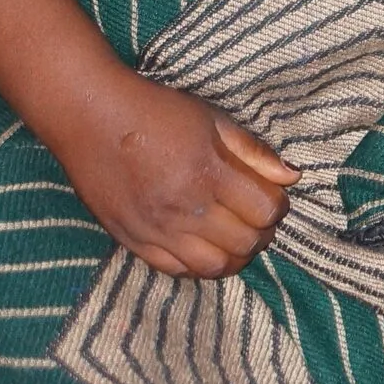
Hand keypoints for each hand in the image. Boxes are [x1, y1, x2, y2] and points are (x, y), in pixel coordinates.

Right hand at [49, 69, 295, 278]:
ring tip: (235, 237)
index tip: (273, 196)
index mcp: (208, 174)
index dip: (279, 206)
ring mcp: (155, 230)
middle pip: (245, 243)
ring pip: (213, 267)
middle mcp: (183, 209)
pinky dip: (198, 266)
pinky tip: (204, 247)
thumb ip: (254, 152)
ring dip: (235, 256)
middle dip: (263, 233)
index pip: (266, 210)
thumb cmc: (157, 112)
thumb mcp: (214, 120)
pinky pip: (175, 271)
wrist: (90, 118)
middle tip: (258, 219)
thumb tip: (292, 177)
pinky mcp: (131, 241)